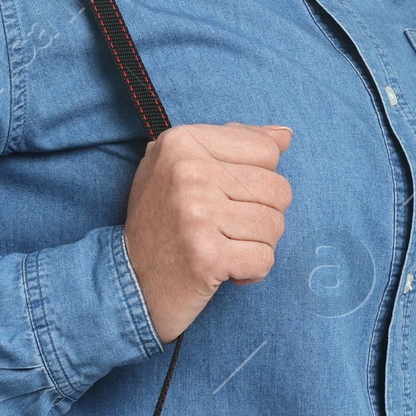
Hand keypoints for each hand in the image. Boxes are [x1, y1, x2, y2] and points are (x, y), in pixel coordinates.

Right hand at [121, 123, 293, 343]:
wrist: (130, 281)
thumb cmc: (162, 221)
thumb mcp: (182, 167)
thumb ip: (233, 144)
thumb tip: (285, 135)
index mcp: (182, 142)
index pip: (267, 150)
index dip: (257, 179)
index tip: (226, 196)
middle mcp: (188, 171)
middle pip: (278, 189)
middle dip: (262, 216)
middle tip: (225, 229)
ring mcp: (196, 214)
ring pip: (275, 226)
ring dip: (257, 245)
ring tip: (224, 247)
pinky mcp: (207, 255)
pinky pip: (264, 259)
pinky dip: (251, 272)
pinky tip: (225, 269)